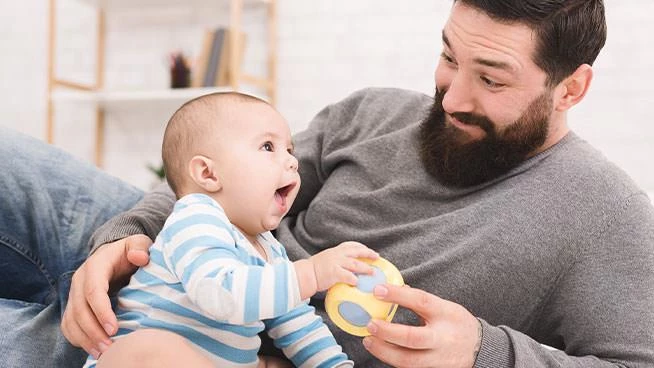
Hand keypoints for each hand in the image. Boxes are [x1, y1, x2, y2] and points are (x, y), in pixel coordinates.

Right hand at [60, 234, 151, 357]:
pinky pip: (69, 326)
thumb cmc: (130, 251)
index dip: (101, 311)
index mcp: (95, 266)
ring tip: (104, 353)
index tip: (114, 329)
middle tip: (110, 348)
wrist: (114, 254)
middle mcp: (79, 281)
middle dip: (93, 332)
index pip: (93, 290)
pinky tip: (94, 349)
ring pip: (71, 321)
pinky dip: (79, 339)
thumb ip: (140, 247)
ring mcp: (74, 294)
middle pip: (80, 310)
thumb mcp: (138, 243)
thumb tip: (140, 257)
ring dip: (85, 339)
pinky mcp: (73, 305)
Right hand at [309, 241, 378, 290]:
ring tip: (373, 272)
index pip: (351, 245)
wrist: (304, 274)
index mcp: (336, 251)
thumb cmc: (315, 270)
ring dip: (365, 268)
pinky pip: (347, 275)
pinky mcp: (333, 272)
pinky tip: (358, 282)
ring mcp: (336, 262)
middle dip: (368, 254)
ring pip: (355, 264)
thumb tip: (348, 269)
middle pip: (357, 251)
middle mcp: (337, 254)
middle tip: (377, 257)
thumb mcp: (327, 260)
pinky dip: (353, 278)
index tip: (369, 251)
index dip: (362, 247)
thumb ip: (338, 262)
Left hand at [362, 284, 481, 367]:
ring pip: (408, 361)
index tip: (378, 290)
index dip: (398, 295)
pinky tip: (382, 352)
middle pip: (412, 338)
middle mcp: (443, 338)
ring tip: (369, 341)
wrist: (481, 349)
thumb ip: (421, 301)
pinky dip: (393, 360)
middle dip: (388, 332)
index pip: (420, 301)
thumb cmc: (458, 324)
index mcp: (445, 314)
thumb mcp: (445, 307)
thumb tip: (395, 288)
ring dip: (384, 352)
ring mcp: (439, 358)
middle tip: (370, 324)